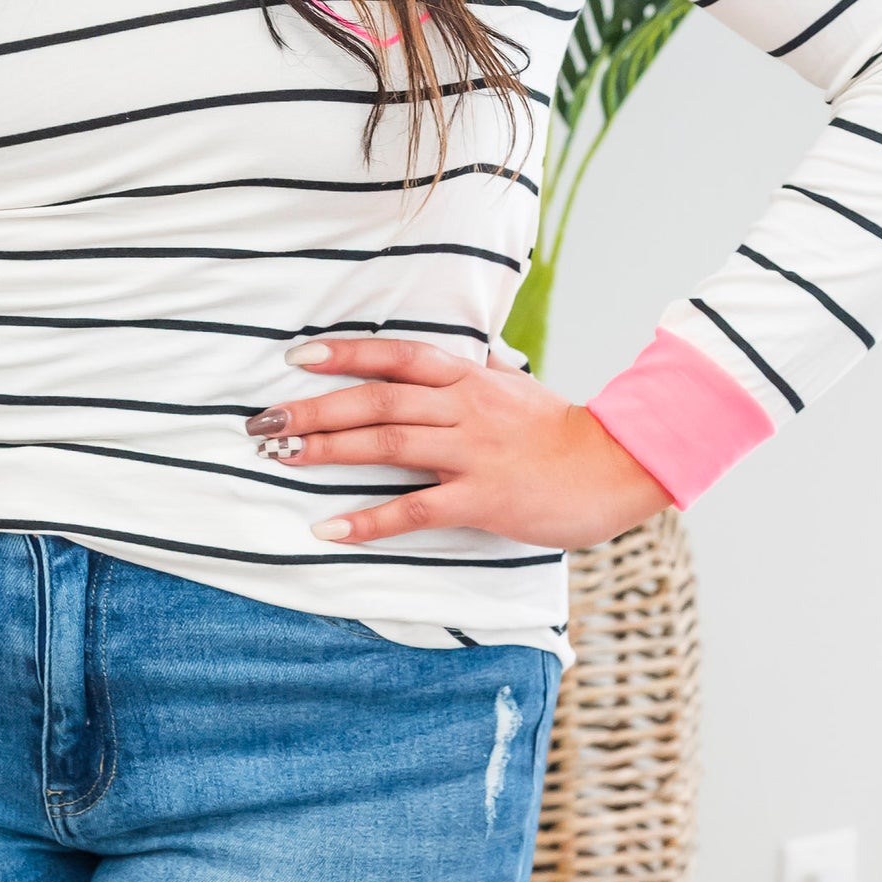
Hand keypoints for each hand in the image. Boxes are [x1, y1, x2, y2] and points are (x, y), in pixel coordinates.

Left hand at [244, 336, 672, 550]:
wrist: (618, 466)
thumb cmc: (563, 431)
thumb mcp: (518, 388)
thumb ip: (480, 373)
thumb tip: (458, 356)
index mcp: (469, 379)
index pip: (397, 355)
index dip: (346, 353)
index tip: (298, 356)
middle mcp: (463, 408)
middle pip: (377, 399)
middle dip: (315, 408)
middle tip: (263, 419)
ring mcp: (472, 453)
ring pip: (387, 443)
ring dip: (328, 449)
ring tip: (280, 456)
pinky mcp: (482, 499)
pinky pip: (415, 509)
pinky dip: (368, 519)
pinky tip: (329, 528)